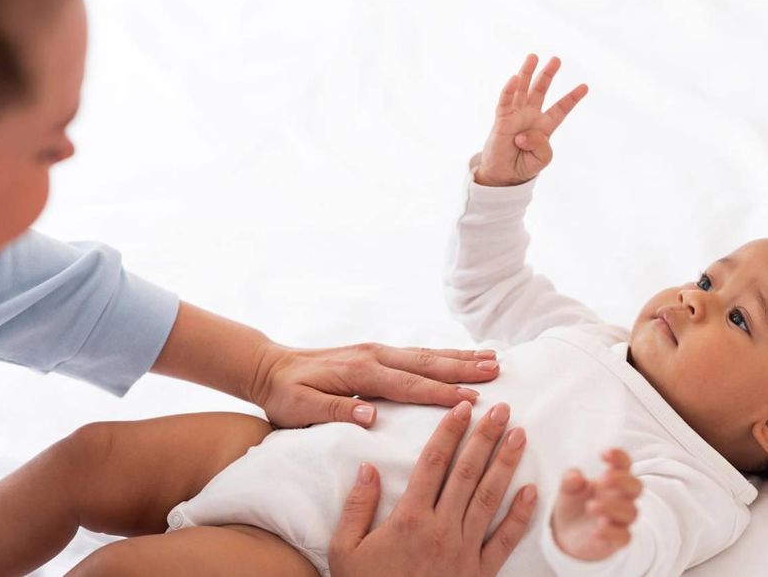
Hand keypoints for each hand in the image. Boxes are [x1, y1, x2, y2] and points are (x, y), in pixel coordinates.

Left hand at [252, 342, 500, 427]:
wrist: (270, 368)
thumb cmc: (285, 394)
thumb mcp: (300, 408)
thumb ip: (334, 411)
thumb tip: (371, 416)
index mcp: (361, 372)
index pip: (408, 385)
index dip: (440, 393)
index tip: (471, 399)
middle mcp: (374, 356)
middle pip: (426, 363)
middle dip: (463, 367)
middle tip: (497, 369)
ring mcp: (377, 351)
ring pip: (426, 354)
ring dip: (460, 357)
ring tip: (493, 358)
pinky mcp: (376, 353)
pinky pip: (417, 354)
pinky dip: (443, 355)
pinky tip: (461, 357)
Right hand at [329, 402, 536, 576]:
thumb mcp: (344, 551)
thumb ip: (357, 507)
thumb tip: (367, 467)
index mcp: (409, 519)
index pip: (433, 463)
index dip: (449, 432)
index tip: (463, 407)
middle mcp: (441, 529)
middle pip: (467, 473)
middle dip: (485, 437)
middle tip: (502, 409)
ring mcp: (464, 551)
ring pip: (490, 498)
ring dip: (506, 464)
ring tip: (519, 435)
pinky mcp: (479, 573)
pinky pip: (504, 540)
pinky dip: (520, 515)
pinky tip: (531, 490)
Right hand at [476, 53, 587, 186]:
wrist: (503, 176)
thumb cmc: (524, 166)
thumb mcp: (542, 159)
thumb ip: (542, 145)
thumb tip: (524, 133)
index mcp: (545, 126)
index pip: (560, 109)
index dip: (572, 98)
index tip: (585, 87)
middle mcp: (531, 116)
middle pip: (541, 91)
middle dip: (548, 75)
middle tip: (556, 59)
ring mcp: (516, 116)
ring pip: (523, 90)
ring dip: (528, 73)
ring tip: (533, 57)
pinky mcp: (502, 120)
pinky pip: (505, 102)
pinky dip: (509, 90)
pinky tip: (515, 78)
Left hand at [551, 448, 641, 561]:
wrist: (567, 534)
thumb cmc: (574, 504)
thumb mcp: (567, 489)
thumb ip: (570, 480)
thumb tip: (577, 477)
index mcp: (612, 481)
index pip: (625, 465)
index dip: (620, 458)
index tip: (604, 454)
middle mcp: (621, 498)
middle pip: (636, 487)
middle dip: (622, 481)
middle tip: (602, 480)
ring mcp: (620, 519)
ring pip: (631, 512)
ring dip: (612, 507)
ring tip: (590, 506)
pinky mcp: (616, 540)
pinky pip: (624, 537)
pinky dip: (611, 533)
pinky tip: (596, 530)